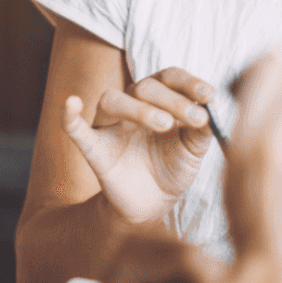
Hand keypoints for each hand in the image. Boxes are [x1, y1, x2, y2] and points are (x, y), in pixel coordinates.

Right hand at [62, 68, 215, 224]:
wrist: (152, 204)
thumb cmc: (172, 168)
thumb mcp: (194, 149)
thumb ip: (202, 129)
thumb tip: (211, 109)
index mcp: (158, 99)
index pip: (169, 78)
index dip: (189, 82)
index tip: (208, 94)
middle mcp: (132, 104)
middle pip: (144, 86)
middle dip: (172, 100)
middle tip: (194, 119)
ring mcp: (110, 125)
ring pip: (113, 100)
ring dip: (139, 109)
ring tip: (164, 125)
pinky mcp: (94, 148)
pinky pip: (76, 129)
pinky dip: (70, 116)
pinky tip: (72, 103)